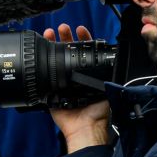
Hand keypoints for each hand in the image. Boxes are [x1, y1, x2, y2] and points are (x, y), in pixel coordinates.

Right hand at [43, 25, 110, 149]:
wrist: (85, 127)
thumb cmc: (99, 112)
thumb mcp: (108, 88)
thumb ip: (110, 74)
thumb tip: (116, 59)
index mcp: (89, 74)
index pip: (85, 52)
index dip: (83, 40)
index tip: (80, 30)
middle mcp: (75, 77)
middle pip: (68, 52)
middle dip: (65, 38)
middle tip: (63, 28)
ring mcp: (62, 83)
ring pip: (56, 60)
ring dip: (53, 44)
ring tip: (50, 33)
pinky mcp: (51, 91)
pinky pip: (45, 76)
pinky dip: (42, 63)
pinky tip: (41, 51)